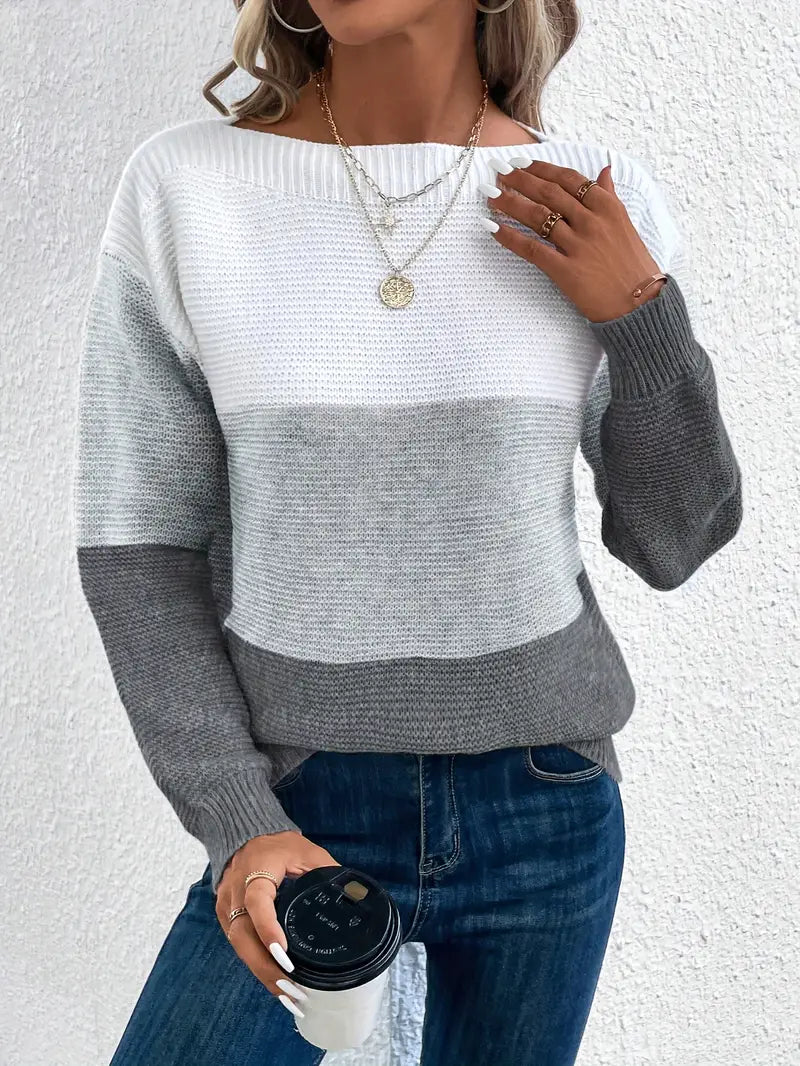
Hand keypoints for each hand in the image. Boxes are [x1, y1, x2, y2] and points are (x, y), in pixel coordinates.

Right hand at [215, 830, 341, 1013]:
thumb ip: (326, 871)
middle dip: (267, 966)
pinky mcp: (225, 917)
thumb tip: (355, 895)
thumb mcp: (307, 852)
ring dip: (263, 973)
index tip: (284, 953)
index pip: (257, 901)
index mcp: (254, 869)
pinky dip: (258, 966)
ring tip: (289, 996)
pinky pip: (240, 946)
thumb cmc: (279, 845)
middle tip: (293, 988)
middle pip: (243, 935)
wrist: (244, 837)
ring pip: (239, 946)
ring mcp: (226, 906)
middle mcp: (234, 891)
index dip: (268, 928)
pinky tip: (276, 984)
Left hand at [481, 158, 665, 322]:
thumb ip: (610, 195)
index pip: (568, 178)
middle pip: (548, 193)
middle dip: (519, 179)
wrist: (640, 303)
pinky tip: (491, 227)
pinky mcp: (566, 271)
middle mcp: (592, 222)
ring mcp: (578, 246)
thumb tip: (604, 170)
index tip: (520, 161)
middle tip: (498, 170)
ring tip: (490, 195)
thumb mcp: (625, 224)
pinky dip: (509, 237)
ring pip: (537, 216)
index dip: (540, 167)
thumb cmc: (633, 264)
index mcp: (607, 206)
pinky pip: (532, 249)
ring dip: (510, 202)